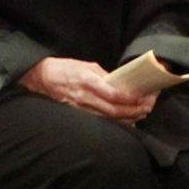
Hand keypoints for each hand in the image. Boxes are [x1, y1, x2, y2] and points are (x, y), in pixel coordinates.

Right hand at [19, 56, 151, 123]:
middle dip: (134, 110)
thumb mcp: (85, 65)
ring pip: (109, 119)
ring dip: (128, 118)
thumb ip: (104, 75)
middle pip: (115, 110)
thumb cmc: (64, 69)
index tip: (144, 97)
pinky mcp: (78, 116)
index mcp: (88, 82)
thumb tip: (121, 83)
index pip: (114, 94)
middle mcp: (85, 98)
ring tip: (141, 114)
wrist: (40, 78)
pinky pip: (101, 121)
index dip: (131, 98)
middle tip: (148, 107)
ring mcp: (81, 109)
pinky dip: (115, 123)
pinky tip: (126, 121)